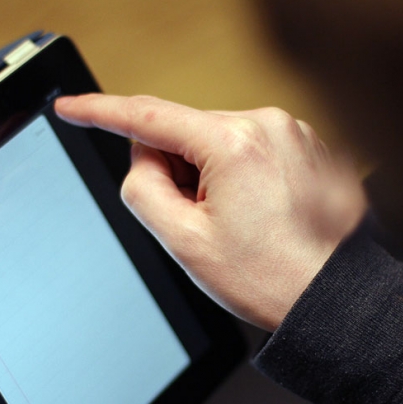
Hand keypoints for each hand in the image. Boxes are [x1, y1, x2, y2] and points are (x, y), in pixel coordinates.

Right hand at [55, 95, 365, 330]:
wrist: (330, 297)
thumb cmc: (269, 277)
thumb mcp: (184, 241)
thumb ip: (143, 188)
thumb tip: (143, 156)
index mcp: (235, 143)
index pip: (148, 117)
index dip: (101, 111)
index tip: (72, 106)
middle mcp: (269, 124)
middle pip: (185, 134)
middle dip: (179, 173)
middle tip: (201, 222)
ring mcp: (293, 132)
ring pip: (217, 142)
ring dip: (210, 177)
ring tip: (238, 222)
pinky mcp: (305, 146)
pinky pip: (250, 149)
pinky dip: (239, 175)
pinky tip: (258, 213)